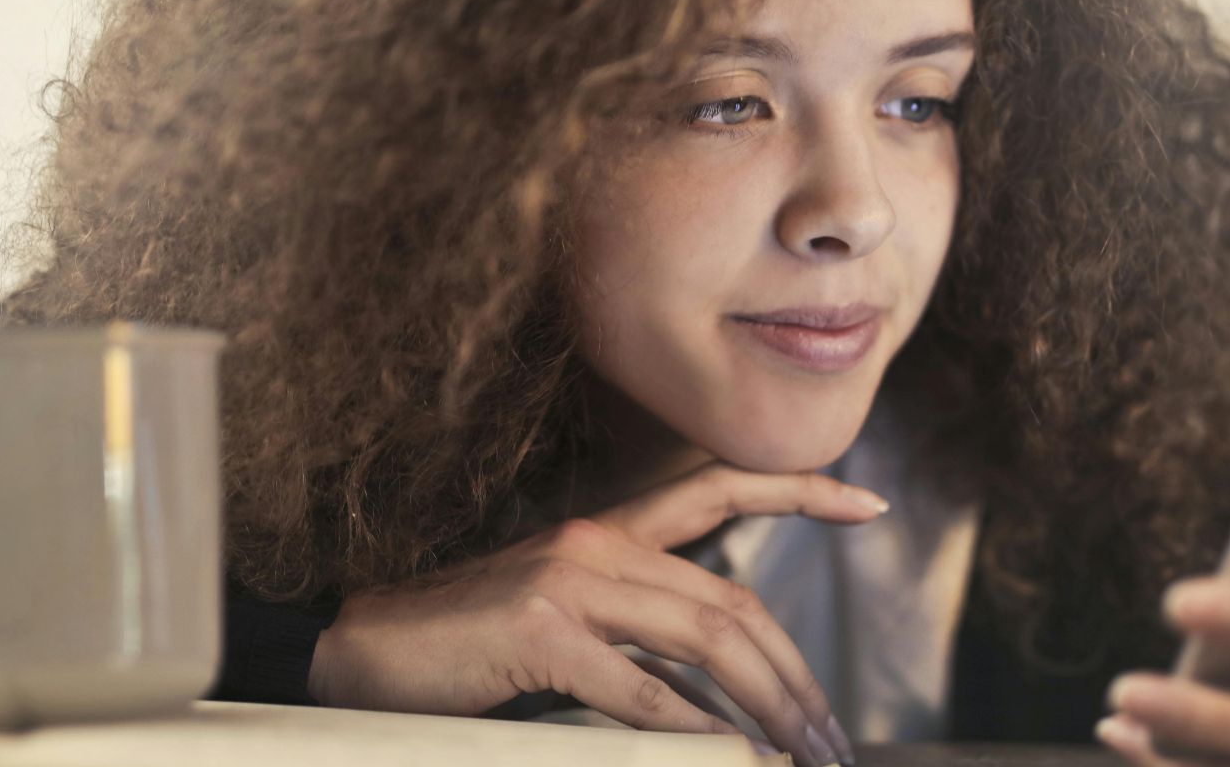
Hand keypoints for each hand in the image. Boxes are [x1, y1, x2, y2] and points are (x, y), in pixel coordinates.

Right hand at [306, 461, 880, 765]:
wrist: (362, 649)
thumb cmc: (465, 645)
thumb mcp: (563, 621)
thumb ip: (635, 633)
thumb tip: (718, 691)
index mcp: (606, 532)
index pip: (719, 490)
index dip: (799, 492)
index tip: (868, 503)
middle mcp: (597, 542)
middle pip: (731, 599)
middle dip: (795, 672)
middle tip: (830, 736)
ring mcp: (568, 582)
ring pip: (705, 638)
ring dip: (766, 704)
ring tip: (799, 753)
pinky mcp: (540, 631)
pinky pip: (639, 687)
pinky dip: (691, 726)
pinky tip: (724, 752)